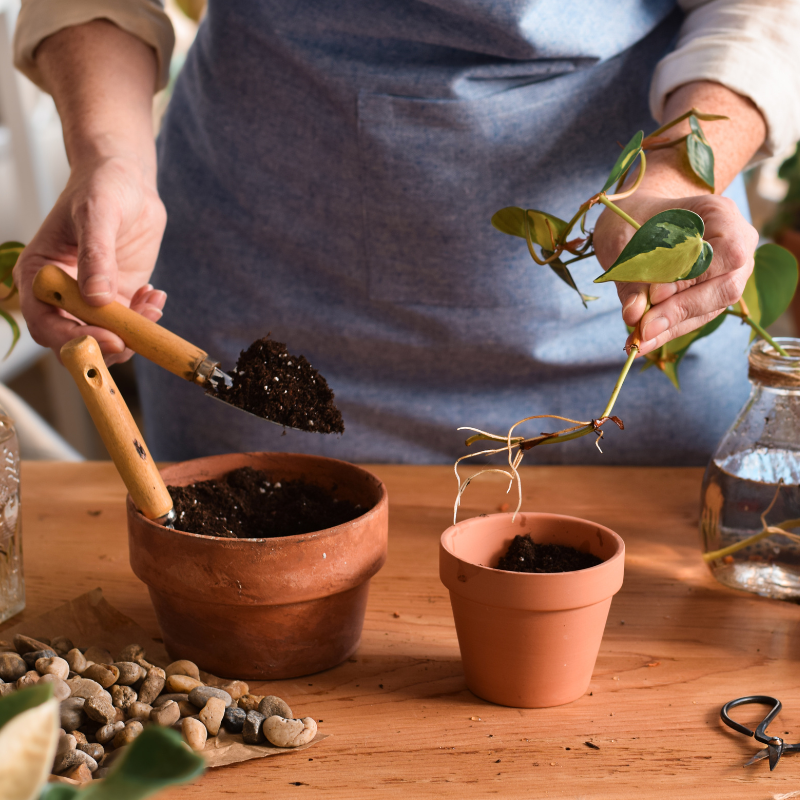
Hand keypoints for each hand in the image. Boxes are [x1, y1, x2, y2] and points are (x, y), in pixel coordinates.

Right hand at [14, 152, 167, 364]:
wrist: (127, 180)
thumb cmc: (101, 186)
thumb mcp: (97, 215)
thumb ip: (96, 256)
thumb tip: (96, 299)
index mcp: (40, 275)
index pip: (46, 323)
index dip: (74, 338)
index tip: (109, 338)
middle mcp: (62, 294)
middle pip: (75, 341)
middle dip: (107, 345)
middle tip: (137, 335)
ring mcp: (92, 299)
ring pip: (107, 338)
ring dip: (133, 332)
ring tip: (152, 303)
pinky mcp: (119, 298)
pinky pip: (131, 325)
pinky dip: (147, 320)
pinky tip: (155, 294)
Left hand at [593, 191, 757, 355]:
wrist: (636, 217)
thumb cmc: (631, 217)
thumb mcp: (623, 239)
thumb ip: (632, 275)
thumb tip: (634, 314)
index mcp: (720, 214)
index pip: (727, 252)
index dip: (694, 277)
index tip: (656, 295)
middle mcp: (737, 244)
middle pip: (725, 287)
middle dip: (681, 310)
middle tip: (643, 328)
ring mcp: (729, 272)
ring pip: (710, 308)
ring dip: (672, 327)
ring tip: (638, 341)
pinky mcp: (712, 294)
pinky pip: (695, 316)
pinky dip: (667, 329)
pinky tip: (642, 341)